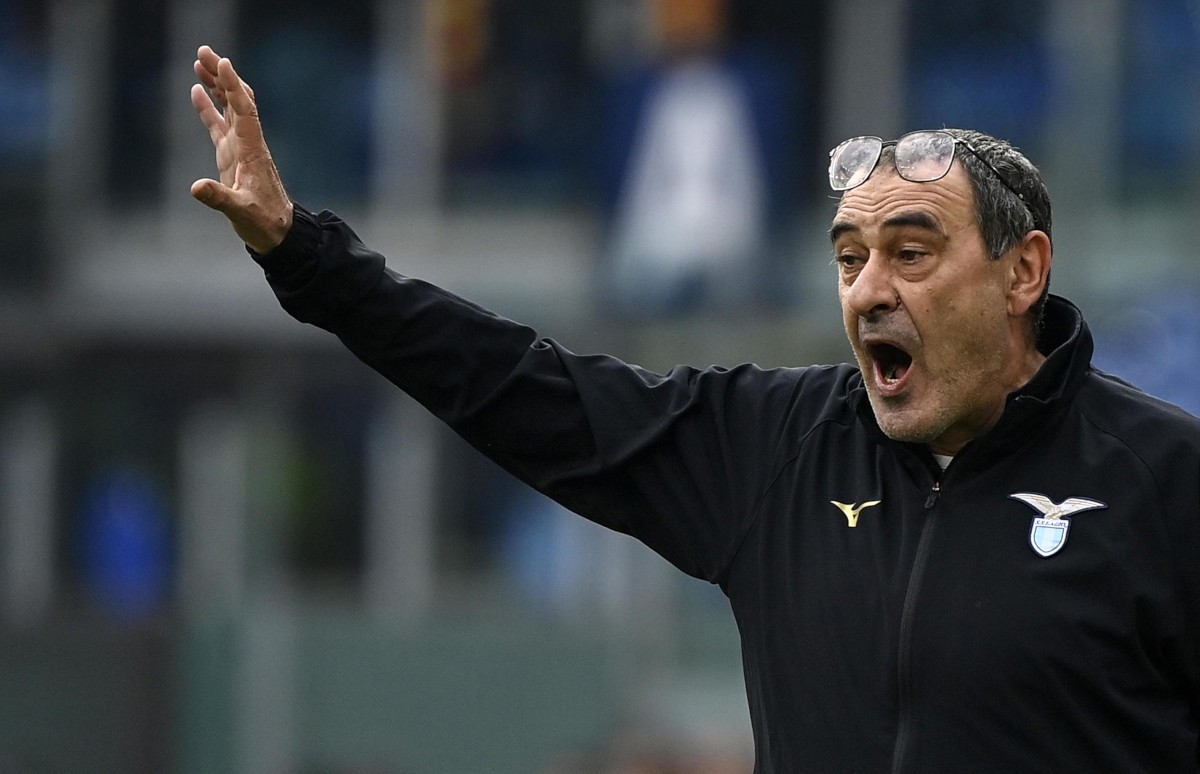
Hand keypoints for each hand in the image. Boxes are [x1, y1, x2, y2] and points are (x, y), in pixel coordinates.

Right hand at [190, 45, 292, 254]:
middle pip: (236, 100)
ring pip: (229, 108)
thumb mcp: (240, 212)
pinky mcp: (232, 156)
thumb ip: (219, 199)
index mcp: (252, 151)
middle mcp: (248, 143)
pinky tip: (197, 90)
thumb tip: (196, 187)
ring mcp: (240, 148)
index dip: (233, 87)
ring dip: (216, 85)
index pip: (243, 110)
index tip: (223, 62)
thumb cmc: (263, 222)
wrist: (277, 232)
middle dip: (222, 76)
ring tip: (199, 62)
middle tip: (204, 51)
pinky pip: (219, 125)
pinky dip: (209, 107)